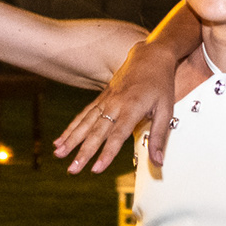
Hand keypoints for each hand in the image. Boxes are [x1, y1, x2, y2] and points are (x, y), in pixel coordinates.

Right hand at [53, 39, 178, 173]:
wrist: (150, 56)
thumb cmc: (160, 84)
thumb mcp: (166, 110)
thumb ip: (159, 137)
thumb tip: (158, 162)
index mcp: (132, 108)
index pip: (117, 135)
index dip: (106, 153)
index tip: (96, 169)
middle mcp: (115, 105)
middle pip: (96, 132)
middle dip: (83, 152)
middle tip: (72, 170)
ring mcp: (105, 101)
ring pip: (85, 123)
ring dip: (71, 140)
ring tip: (59, 154)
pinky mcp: (101, 99)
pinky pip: (83, 115)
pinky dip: (71, 128)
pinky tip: (60, 139)